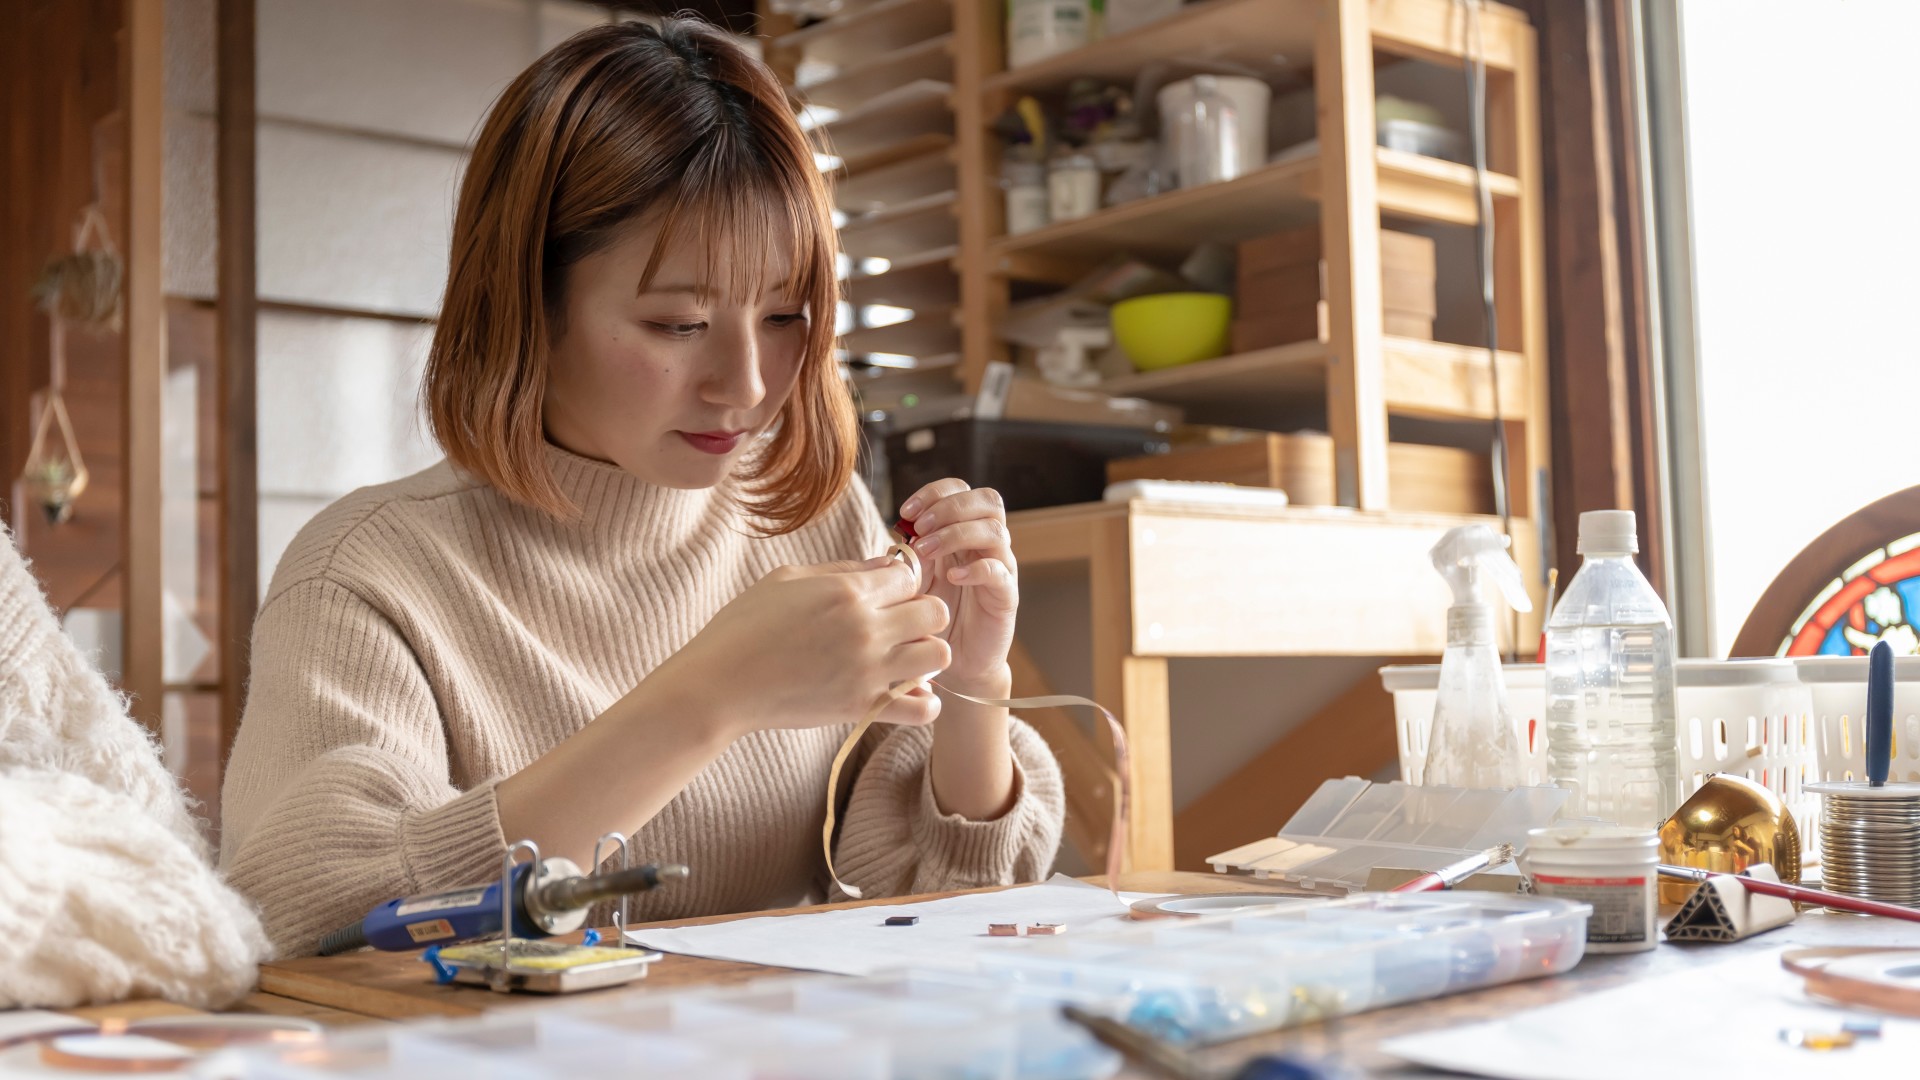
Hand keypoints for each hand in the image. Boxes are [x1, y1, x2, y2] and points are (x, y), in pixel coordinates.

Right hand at [661, 557, 949, 736]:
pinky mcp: (862, 709)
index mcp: (847, 591)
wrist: (719, 685)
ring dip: (927, 653)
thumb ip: (844, 570)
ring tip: (904, 656)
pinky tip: (903, 690)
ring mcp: (867, 671)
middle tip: (899, 623)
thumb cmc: (745, 625)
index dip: (901, 581)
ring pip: (939, 655)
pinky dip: (923, 700)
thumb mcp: (788, 580)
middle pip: (936, 611)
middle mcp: (865, 629)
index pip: (910, 575)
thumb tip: (887, 564)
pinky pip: (923, 707)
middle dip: (923, 613)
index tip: (885, 592)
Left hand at [897, 480, 1016, 691]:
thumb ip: (907, 554)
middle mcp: (986, 545)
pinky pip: (999, 572)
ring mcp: (1000, 568)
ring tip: (927, 552)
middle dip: (950, 507)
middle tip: (919, 527)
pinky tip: (951, 577)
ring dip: (957, 534)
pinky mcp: (1006, 596)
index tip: (906, 511)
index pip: (961, 490)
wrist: (954, 662)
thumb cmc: (931, 617)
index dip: (935, 493)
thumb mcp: (913, 579)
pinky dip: (975, 568)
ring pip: (995, 531)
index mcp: (964, 532)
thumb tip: (897, 533)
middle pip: (987, 501)